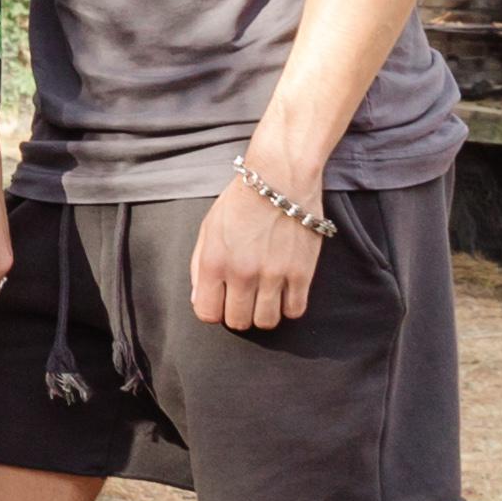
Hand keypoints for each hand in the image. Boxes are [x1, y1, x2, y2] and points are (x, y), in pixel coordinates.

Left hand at [192, 170, 326, 333]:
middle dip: (238, 313)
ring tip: (265, 296)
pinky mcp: (302, 273)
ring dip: (264, 313)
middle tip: (244, 298)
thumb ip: (200, 267)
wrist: (280, 178)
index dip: (213, 310)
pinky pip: (295, 311)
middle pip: (238, 322)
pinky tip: (285, 291)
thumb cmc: (241, 201)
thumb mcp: (208, 229)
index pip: (207, 313)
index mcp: (215, 262)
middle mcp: (242, 273)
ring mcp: (274, 275)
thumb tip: (200, 300)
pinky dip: (289, 306)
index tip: (221, 301)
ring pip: (267, 322)